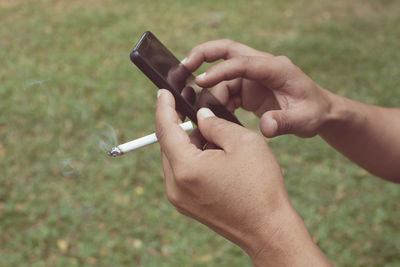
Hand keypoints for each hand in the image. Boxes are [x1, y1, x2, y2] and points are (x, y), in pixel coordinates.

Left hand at [155, 89, 330, 265]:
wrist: (269, 230)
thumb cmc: (260, 186)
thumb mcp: (243, 143)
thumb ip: (216, 124)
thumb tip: (201, 117)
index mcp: (186, 168)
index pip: (165, 129)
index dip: (164, 106)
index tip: (162, 91)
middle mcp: (175, 186)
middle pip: (168, 144)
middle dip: (177, 122)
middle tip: (188, 103)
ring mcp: (180, 199)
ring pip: (175, 159)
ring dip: (186, 141)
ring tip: (206, 126)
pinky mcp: (188, 206)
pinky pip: (182, 173)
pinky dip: (191, 157)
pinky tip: (209, 149)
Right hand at [182, 39, 334, 137]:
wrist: (319, 112)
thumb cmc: (313, 112)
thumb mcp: (304, 120)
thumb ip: (284, 123)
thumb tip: (265, 127)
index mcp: (276, 68)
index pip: (242, 62)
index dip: (219, 70)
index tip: (200, 81)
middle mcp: (262, 67)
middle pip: (227, 51)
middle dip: (203, 55)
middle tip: (183, 67)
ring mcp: (254, 76)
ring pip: (223, 75)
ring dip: (209, 90)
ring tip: (202, 110)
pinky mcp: (249, 88)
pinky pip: (226, 89)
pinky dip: (217, 101)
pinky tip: (215, 115)